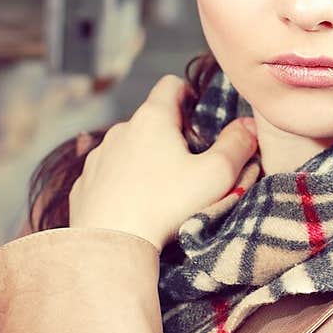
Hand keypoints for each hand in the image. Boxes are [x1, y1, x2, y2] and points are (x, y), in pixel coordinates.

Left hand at [68, 76, 258, 248]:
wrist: (112, 247)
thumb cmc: (166, 207)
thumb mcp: (216, 175)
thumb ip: (238, 145)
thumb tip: (249, 125)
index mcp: (152, 119)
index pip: (171, 85)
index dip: (189, 95)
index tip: (200, 120)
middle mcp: (120, 130)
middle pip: (150, 120)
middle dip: (169, 135)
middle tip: (189, 166)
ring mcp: (98, 157)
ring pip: (127, 148)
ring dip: (144, 160)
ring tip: (161, 192)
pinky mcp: (84, 184)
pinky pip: (108, 175)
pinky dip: (122, 184)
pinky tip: (134, 207)